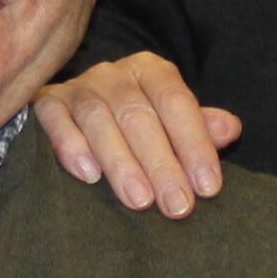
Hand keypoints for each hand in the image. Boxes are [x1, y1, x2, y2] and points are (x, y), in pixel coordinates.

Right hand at [35, 53, 237, 216]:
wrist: (79, 112)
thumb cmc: (140, 123)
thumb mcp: (173, 123)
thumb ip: (200, 128)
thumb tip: (230, 129)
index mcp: (151, 71)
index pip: (176, 102)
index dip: (194, 144)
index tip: (208, 187)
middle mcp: (113, 73)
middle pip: (138, 114)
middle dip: (161, 163)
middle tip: (177, 206)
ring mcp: (77, 87)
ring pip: (98, 119)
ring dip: (121, 162)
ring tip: (140, 201)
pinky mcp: (46, 104)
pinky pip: (54, 120)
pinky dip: (71, 146)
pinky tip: (89, 176)